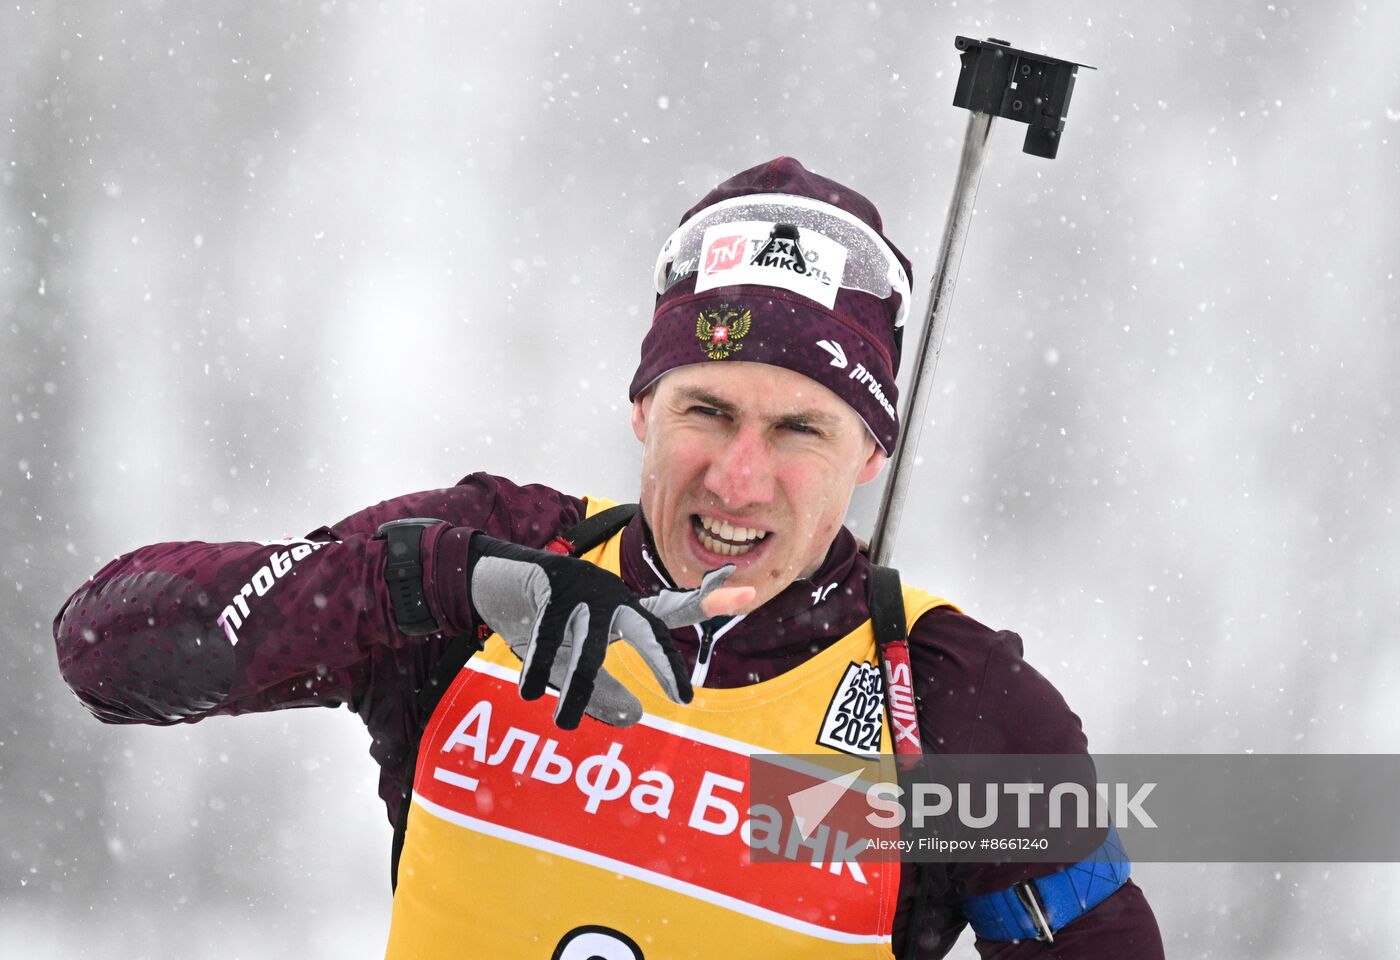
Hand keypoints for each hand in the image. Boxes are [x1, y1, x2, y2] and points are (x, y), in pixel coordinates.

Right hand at [469, 534, 752, 728]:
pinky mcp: (552, 587)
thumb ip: (603, 692)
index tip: (747, 593)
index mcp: (624, 610)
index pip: (673, 609)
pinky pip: (549, 636)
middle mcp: (613, 596)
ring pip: (590, 647)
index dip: (708, 602)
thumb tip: (635, 718)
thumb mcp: (570, 664)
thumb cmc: (541, 623)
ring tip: (564, 724)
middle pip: (648, 627)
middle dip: (663, 661)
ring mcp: (584, 589)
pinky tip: (529, 691)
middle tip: (682, 698)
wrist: (490, 580)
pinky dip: (538, 666)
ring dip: (577, 688)